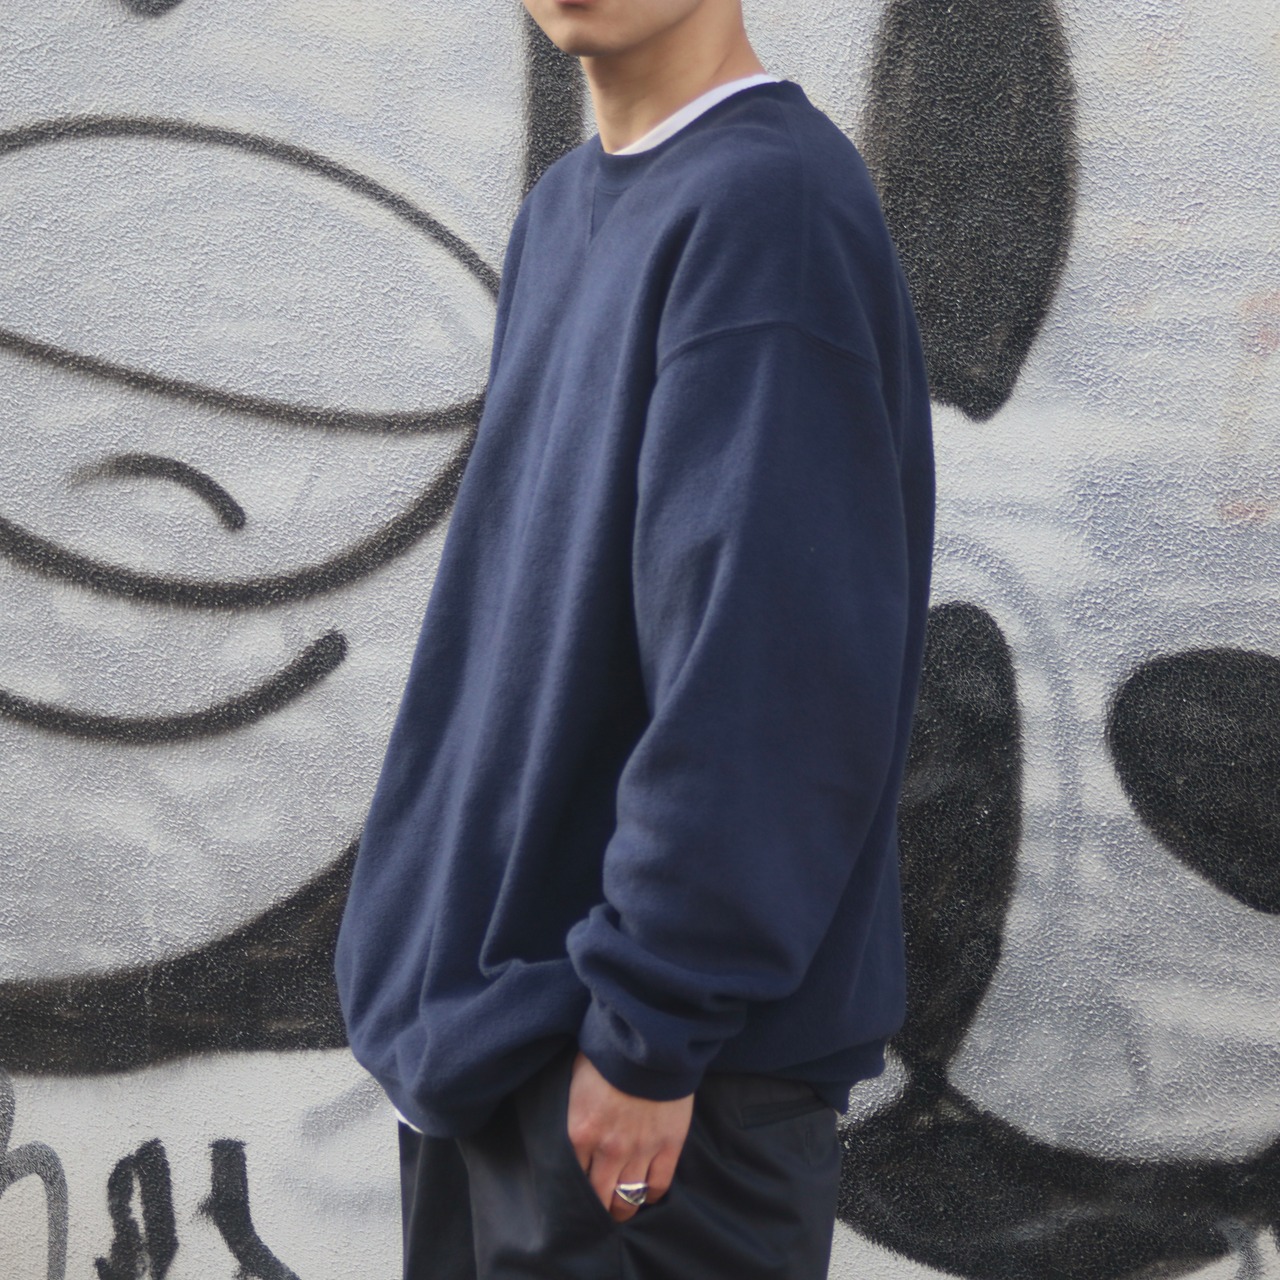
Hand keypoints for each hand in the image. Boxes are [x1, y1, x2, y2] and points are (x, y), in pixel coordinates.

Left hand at [566, 1050, 693, 1221]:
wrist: (651, 1039)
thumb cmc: (609, 1053)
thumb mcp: (575, 1079)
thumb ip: (571, 1111)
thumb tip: (563, 1129)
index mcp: (579, 1131)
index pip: (570, 1179)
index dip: (571, 1190)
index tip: (572, 1194)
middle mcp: (607, 1148)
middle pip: (598, 1198)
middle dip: (596, 1209)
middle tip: (596, 1210)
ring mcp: (640, 1150)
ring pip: (627, 1197)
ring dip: (622, 1207)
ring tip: (619, 1207)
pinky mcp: (668, 1146)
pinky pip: (657, 1185)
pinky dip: (649, 1194)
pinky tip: (644, 1191)